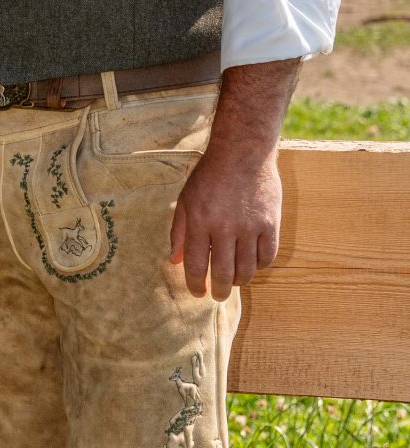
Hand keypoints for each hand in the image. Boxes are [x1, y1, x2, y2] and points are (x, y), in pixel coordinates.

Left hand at [170, 139, 281, 300]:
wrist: (242, 152)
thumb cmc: (210, 176)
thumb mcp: (186, 200)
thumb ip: (179, 232)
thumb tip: (175, 261)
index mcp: (200, 222)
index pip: (197, 266)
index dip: (196, 285)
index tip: (198, 293)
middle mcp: (225, 228)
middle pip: (224, 274)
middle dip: (220, 291)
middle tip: (218, 296)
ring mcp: (251, 226)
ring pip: (248, 270)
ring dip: (240, 281)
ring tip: (235, 281)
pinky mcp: (271, 223)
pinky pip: (268, 257)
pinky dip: (260, 266)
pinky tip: (252, 264)